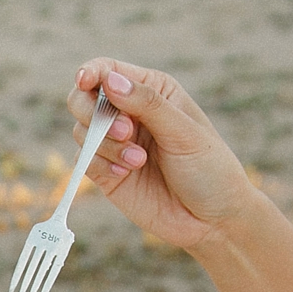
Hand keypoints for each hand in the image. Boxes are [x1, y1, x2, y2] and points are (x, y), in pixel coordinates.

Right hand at [66, 59, 258, 254]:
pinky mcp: (106, 173)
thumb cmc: (208, 169)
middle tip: (125, 132)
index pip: (108, 71)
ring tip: (139, 161)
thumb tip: (109, 80)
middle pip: (83, 99)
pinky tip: (127, 174)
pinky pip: (84, 161)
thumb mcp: (184, 132)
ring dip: (106, 145)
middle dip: (94, 113)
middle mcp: (129, 113)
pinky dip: (101, 165)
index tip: (85, 81)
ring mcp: (115, 144)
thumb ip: (147, 104)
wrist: (211, 220)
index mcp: (152, 91)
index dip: (91, 72)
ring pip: (81, 131)